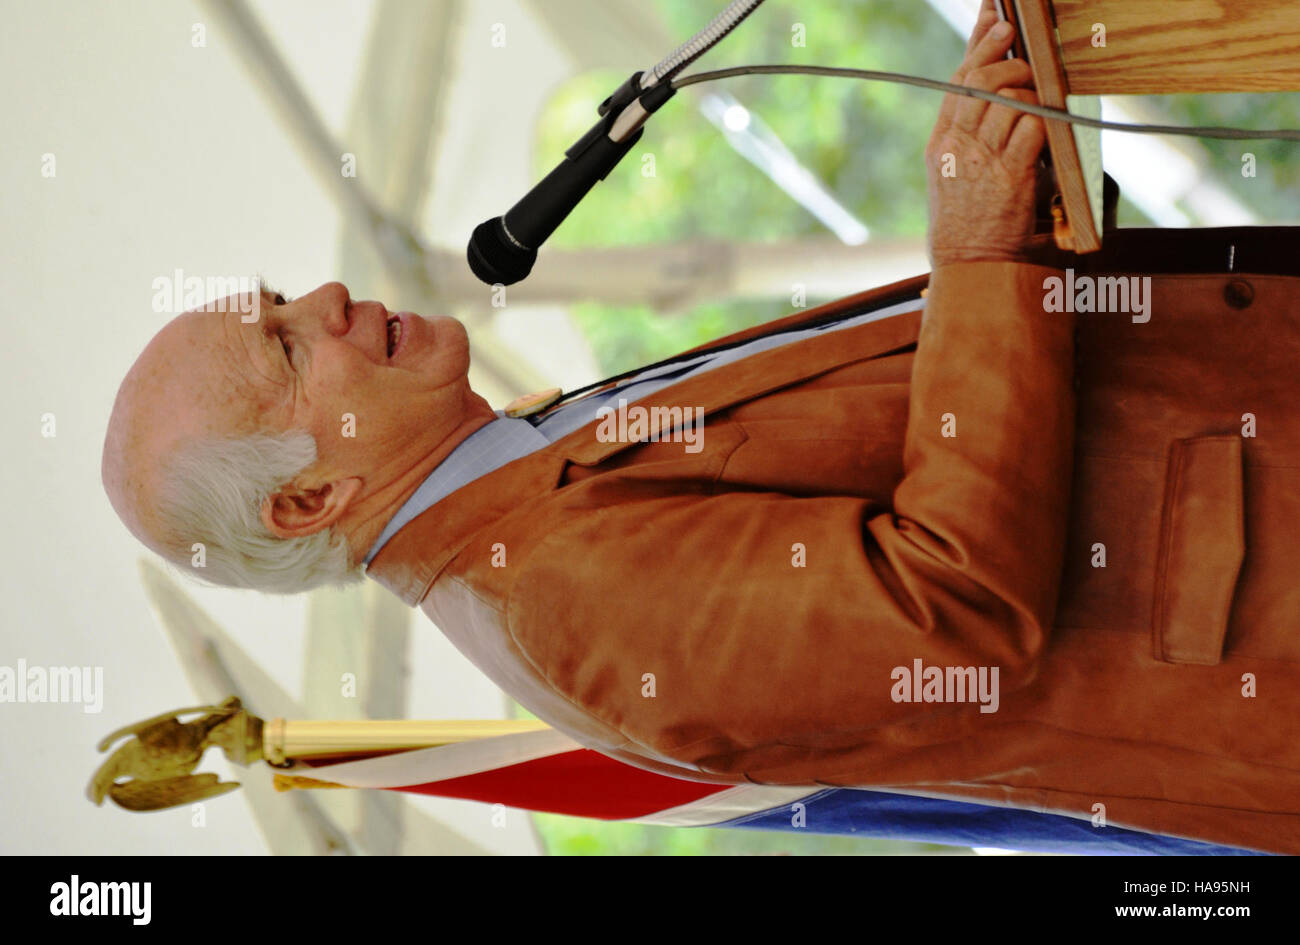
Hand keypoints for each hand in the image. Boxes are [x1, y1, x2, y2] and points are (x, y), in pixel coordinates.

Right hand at [925, 0, 1046, 267]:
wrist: (969, 263)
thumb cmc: (965, 221)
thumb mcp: (952, 173)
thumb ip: (966, 134)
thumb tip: (991, 97)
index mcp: (941, 141)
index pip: (958, 79)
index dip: (978, 42)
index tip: (994, 14)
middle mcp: (957, 145)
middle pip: (981, 80)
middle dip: (1008, 59)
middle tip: (1025, 56)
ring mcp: (981, 159)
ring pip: (1007, 98)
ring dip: (1031, 90)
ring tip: (1041, 97)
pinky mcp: (1009, 175)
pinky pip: (1031, 127)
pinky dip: (1044, 117)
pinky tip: (1048, 122)